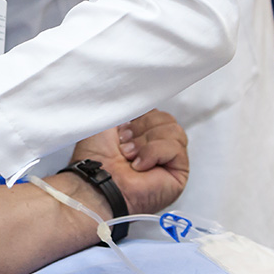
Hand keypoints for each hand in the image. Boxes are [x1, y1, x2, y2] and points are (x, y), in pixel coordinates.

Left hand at [69, 109, 187, 215]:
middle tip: (123, 145)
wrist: (97, 181)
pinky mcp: (178, 172)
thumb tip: (142, 91)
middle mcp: (156, 146)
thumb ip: (127, 106)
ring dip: (147, 142)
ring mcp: (168, 160)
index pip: (155, 112)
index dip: (139, 117)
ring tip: (130, 156)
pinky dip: (154, 153)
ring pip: (174, 130)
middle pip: (167, 119)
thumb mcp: (108, 119)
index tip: (120, 128)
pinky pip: (176, 147)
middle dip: (142, 129)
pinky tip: (140, 166)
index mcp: (140, 133)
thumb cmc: (95, 156)